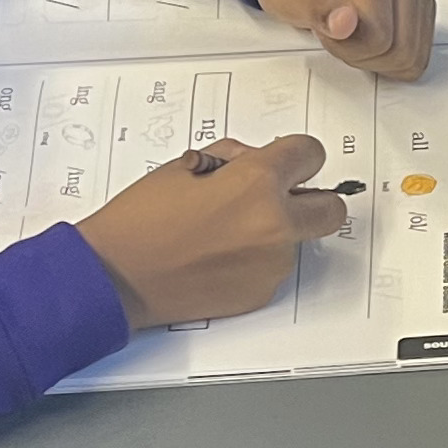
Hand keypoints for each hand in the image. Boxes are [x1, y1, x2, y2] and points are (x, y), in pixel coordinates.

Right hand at [79, 133, 348, 330]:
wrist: (115, 276)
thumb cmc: (140, 222)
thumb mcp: (185, 167)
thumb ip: (234, 159)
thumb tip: (256, 160)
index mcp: (257, 184)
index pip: (311, 154)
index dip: (297, 155)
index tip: (289, 160)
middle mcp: (274, 225)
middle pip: (332, 207)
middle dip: (312, 198)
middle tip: (282, 198)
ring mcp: (271, 264)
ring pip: (300, 239)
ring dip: (278, 232)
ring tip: (226, 231)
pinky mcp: (260, 293)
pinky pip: (274, 268)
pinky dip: (257, 260)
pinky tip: (219, 256)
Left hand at [251, 0, 433, 77]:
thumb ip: (320, 9)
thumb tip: (346, 22)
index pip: (379, 39)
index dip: (347, 46)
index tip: (328, 26)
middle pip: (402, 52)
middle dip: (363, 55)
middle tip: (338, 31)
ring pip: (412, 59)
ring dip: (377, 59)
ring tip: (352, 33)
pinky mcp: (423, 10)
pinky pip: (416, 58)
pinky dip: (390, 59)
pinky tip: (370, 39)